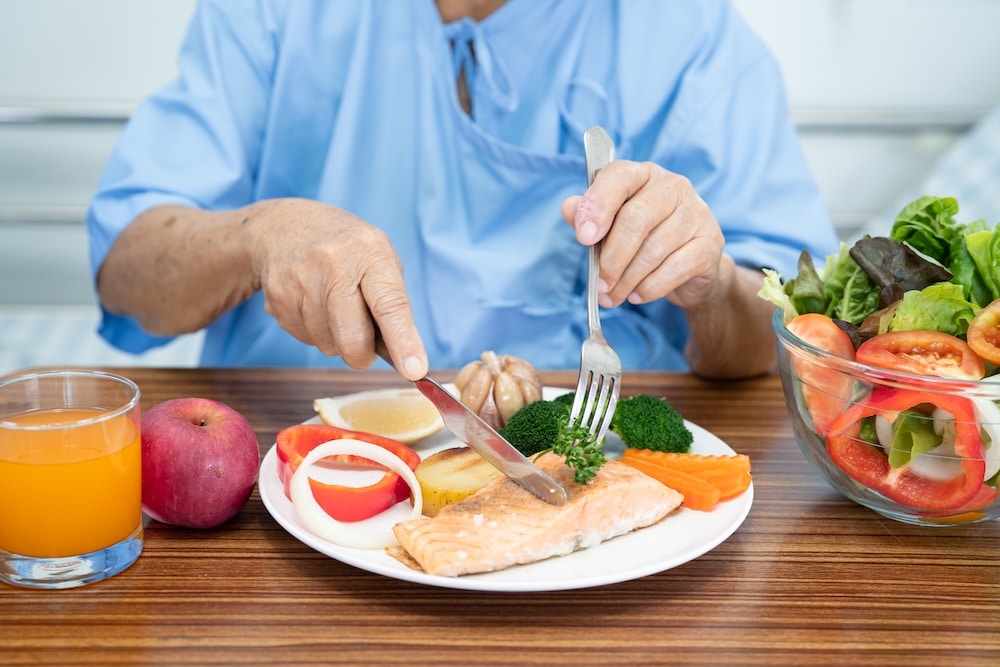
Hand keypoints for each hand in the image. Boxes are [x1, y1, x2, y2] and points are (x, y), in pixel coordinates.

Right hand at [243, 198, 427, 378]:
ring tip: (333, 308)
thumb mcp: (378, 259)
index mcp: (369, 252)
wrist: (283, 227)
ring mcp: (300, 281)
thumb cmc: (346, 251)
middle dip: (362, 355)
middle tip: (365, 346)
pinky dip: (315, 333)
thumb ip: (392, 302)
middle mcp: (333, 264)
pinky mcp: (277, 299)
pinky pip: (306, 340)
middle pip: (353, 339)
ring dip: (337, 340)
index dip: (403, 341)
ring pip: (328, 345)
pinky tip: (312, 305)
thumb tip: (405, 356)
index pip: (389, 304)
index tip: (415, 370)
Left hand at [560, 160, 725, 308]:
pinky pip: (676, 268)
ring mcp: (697, 213)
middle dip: (612, 258)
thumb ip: (588, 215)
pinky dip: (651, 287)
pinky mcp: (710, 243)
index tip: (583, 237)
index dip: (597, 206)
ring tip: (612, 296)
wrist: (690, 266)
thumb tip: (569, 208)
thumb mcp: (611, 225)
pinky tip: (637, 295)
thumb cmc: (642, 239)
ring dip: (627, 279)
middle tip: (598, 285)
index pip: (618, 177)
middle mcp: (673, 187)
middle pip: (636, 219)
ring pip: (654, 249)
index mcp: (643, 174)